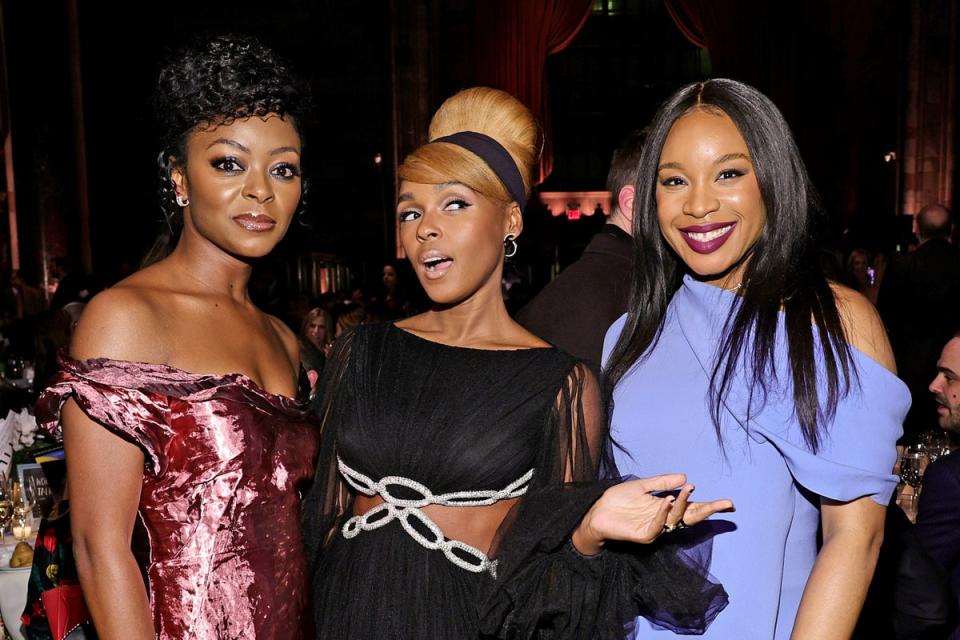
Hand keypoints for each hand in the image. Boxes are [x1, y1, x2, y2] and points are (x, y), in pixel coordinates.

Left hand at [572, 474, 733, 554]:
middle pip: (691, 517)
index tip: (729, 503)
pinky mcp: (645, 536)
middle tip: (725, 503)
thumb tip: (685, 477)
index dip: (709, 505)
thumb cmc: (618, 500)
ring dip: (683, 503)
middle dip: (708, 510)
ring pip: (676, 519)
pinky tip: (666, 501)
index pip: (692, 507)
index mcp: (665, 508)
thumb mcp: (642, 486)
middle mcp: (664, 520)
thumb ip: (662, 482)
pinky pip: (659, 525)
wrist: (596, 511)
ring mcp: (656, 529)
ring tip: (686, 489)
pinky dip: (664, 512)